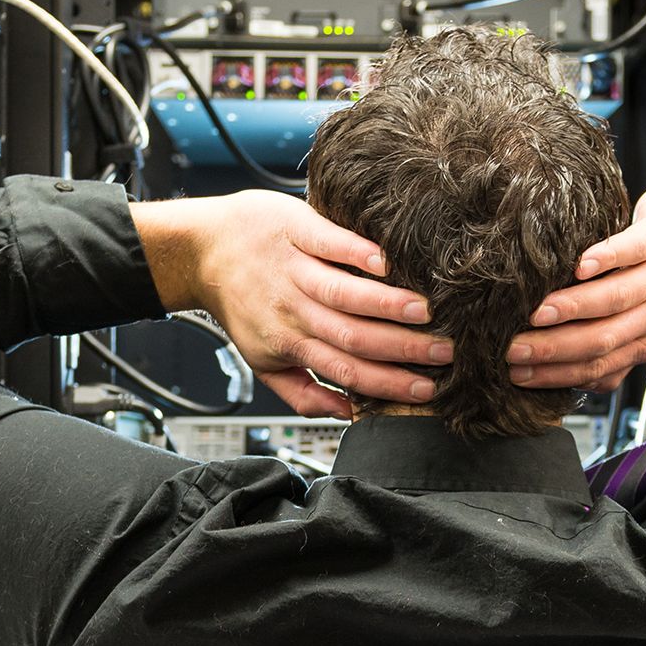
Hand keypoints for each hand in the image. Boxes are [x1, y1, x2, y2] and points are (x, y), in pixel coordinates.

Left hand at [134, 192, 444, 418]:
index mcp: (289, 344)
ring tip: (426, 311)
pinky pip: (328, 244)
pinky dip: (356, 254)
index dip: (388, 383)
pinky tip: (386, 262)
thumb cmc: (239, 304)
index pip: (346, 371)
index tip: (426, 389)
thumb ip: (301, 392)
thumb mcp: (262, 359)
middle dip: (402, 348)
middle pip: (352, 336)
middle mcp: (292, 310)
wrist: (201, 250)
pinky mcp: (295, 230)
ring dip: (386, 304)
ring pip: (344, 294)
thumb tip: (345, 414)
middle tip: (444, 352)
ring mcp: (293, 269)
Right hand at [508, 184, 645, 390]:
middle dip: (555, 348)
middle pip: (604, 339)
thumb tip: (557, 376)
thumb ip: (608, 348)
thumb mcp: (639, 321)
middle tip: (513, 348)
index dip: (556, 374)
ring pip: (619, 298)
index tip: (515, 374)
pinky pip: (637, 249)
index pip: (599, 367)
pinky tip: (581, 265)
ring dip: (575, 308)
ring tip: (538, 313)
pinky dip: (609, 259)